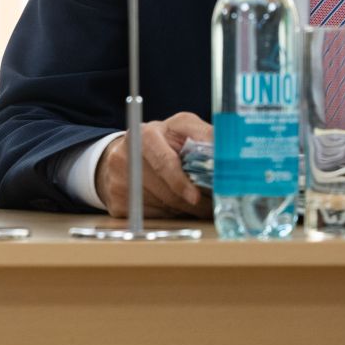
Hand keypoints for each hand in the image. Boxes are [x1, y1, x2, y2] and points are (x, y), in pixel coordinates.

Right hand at [95, 111, 213, 218]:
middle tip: (210, 207)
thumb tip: (228, 150)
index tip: (196, 197)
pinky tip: (170, 204)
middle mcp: (126, 156)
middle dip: (192, 202)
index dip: (181, 182)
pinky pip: (149, 217)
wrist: (124, 153)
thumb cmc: (162, 140)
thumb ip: (204, 135)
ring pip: (161, 207)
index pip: (164, 162)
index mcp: (145, 135)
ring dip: (182, 209)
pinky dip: (166, 214)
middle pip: (165, 191)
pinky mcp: (116, 202)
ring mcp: (118, 180)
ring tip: (192, 202)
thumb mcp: (182, 128)